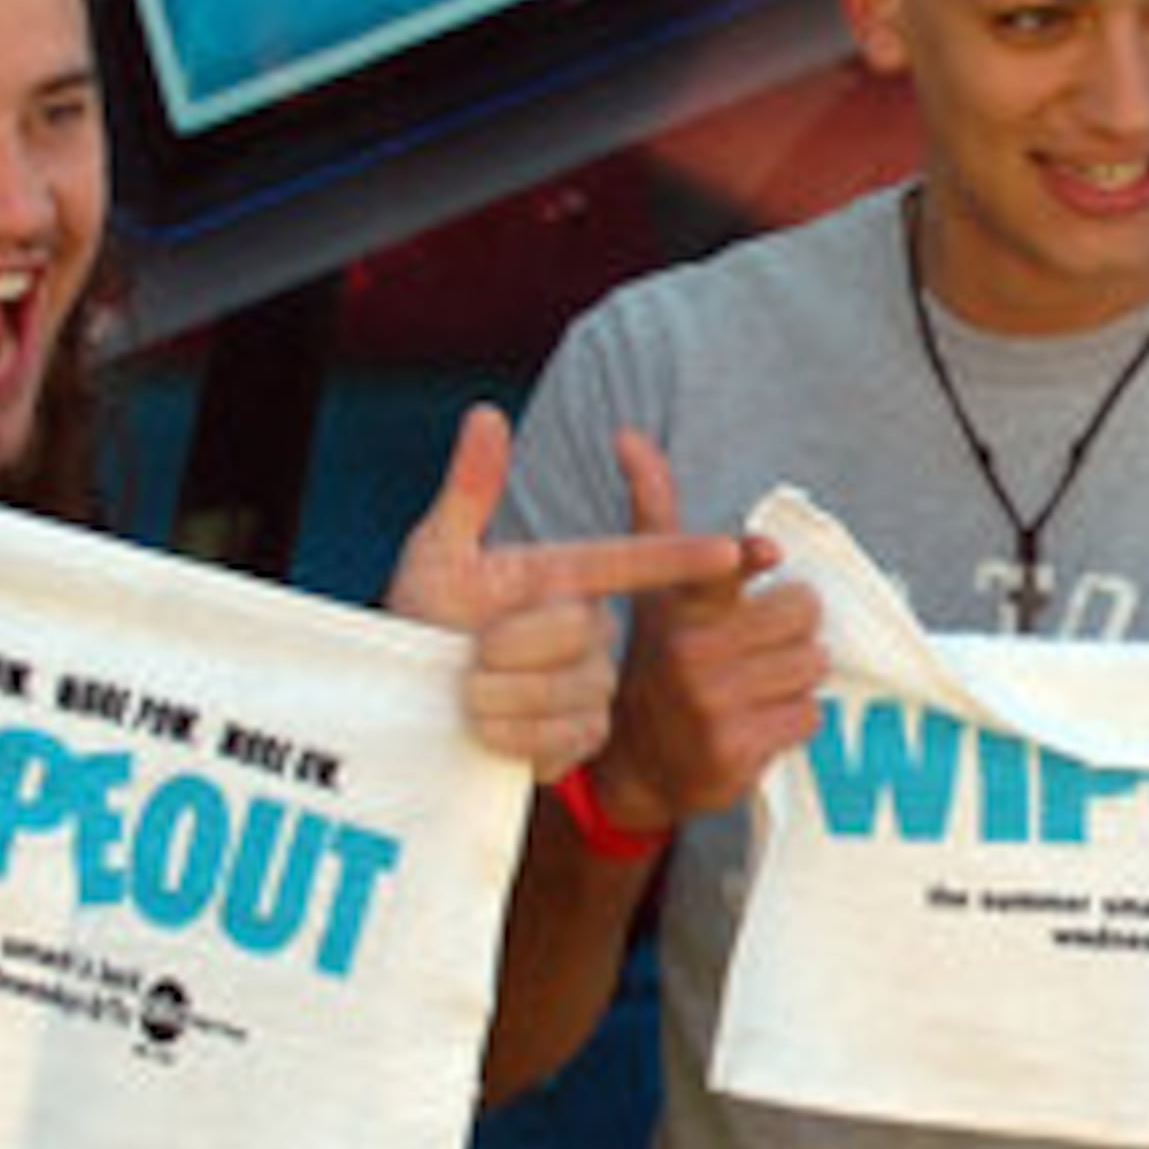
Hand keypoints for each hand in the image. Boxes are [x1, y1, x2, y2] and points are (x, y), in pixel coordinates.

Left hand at [386, 407, 749, 779]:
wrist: (411, 704)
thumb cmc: (425, 620)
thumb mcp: (438, 553)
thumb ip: (469, 488)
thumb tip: (485, 413)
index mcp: (566, 574)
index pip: (637, 560)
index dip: (686, 555)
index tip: (737, 551)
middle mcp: (590, 626)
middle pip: (576, 630)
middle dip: (508, 645)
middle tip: (467, 654)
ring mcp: (591, 684)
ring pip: (566, 688)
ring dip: (499, 695)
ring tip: (469, 693)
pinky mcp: (582, 736)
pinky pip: (560, 736)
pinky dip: (510, 735)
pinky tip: (486, 731)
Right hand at [579, 428, 825, 833]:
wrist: (635, 765)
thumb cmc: (658, 661)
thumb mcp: (655, 588)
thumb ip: (653, 509)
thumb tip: (629, 435)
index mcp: (678, 607)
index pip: (721, 568)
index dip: (749, 557)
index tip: (765, 553)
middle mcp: (690, 653)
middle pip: (802, 614)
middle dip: (794, 628)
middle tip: (763, 645)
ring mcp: (711, 705)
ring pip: (811, 666)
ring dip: (797, 676)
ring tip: (758, 684)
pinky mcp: (734, 751)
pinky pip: (808, 717)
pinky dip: (795, 719)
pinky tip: (758, 720)